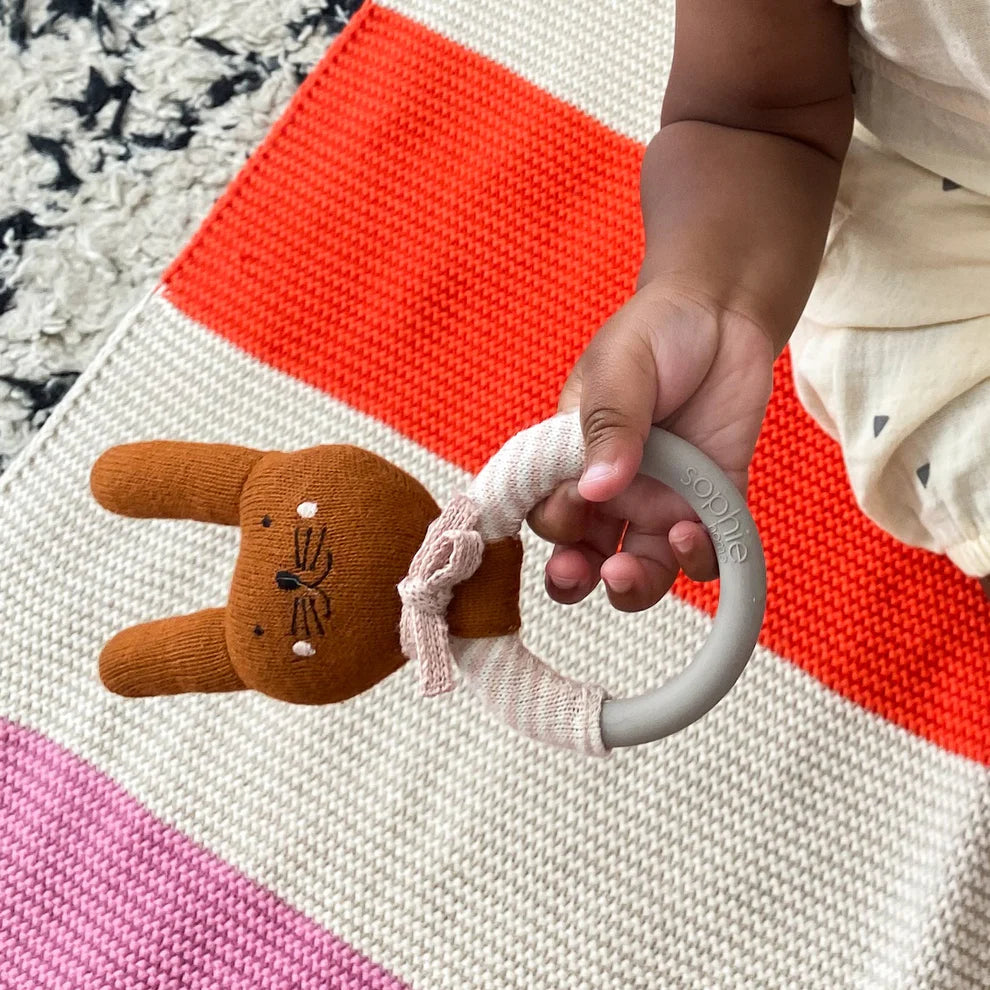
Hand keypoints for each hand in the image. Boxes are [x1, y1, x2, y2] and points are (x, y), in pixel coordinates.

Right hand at [528, 282, 773, 610]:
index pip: (548, 509)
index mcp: (574, 458)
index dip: (554, 520)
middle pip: (584, 556)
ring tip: (632, 569)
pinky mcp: (714, 503)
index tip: (573, 500)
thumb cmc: (657, 333)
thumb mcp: (621, 367)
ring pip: (642, 571)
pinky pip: (705, 555)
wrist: (725, 314)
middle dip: (575, 578)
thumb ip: (608, 424)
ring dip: (633, 585)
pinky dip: (698, 560)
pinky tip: (693, 535)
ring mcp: (663, 501)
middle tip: (582, 573)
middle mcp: (614, 491)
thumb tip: (594, 487)